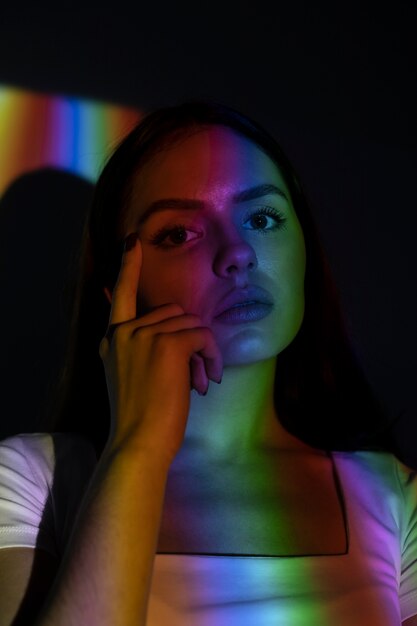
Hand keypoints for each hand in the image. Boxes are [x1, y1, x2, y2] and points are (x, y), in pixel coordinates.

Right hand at [99, 233, 222, 465]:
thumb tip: (180, 335)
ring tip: (203, 379)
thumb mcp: (130, 378)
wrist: (137, 443)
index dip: (128, 267)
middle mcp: (125, 332)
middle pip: (173, 312)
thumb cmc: (139, 419)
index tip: (131, 242)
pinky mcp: (168, 344)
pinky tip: (208, 378)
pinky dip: (212, 355)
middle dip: (191, 337)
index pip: (121, 294)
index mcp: (112, 340)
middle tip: (198, 372)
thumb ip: (142, 351)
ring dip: (205, 349)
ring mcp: (144, 335)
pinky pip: (203, 336)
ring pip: (192, 323)